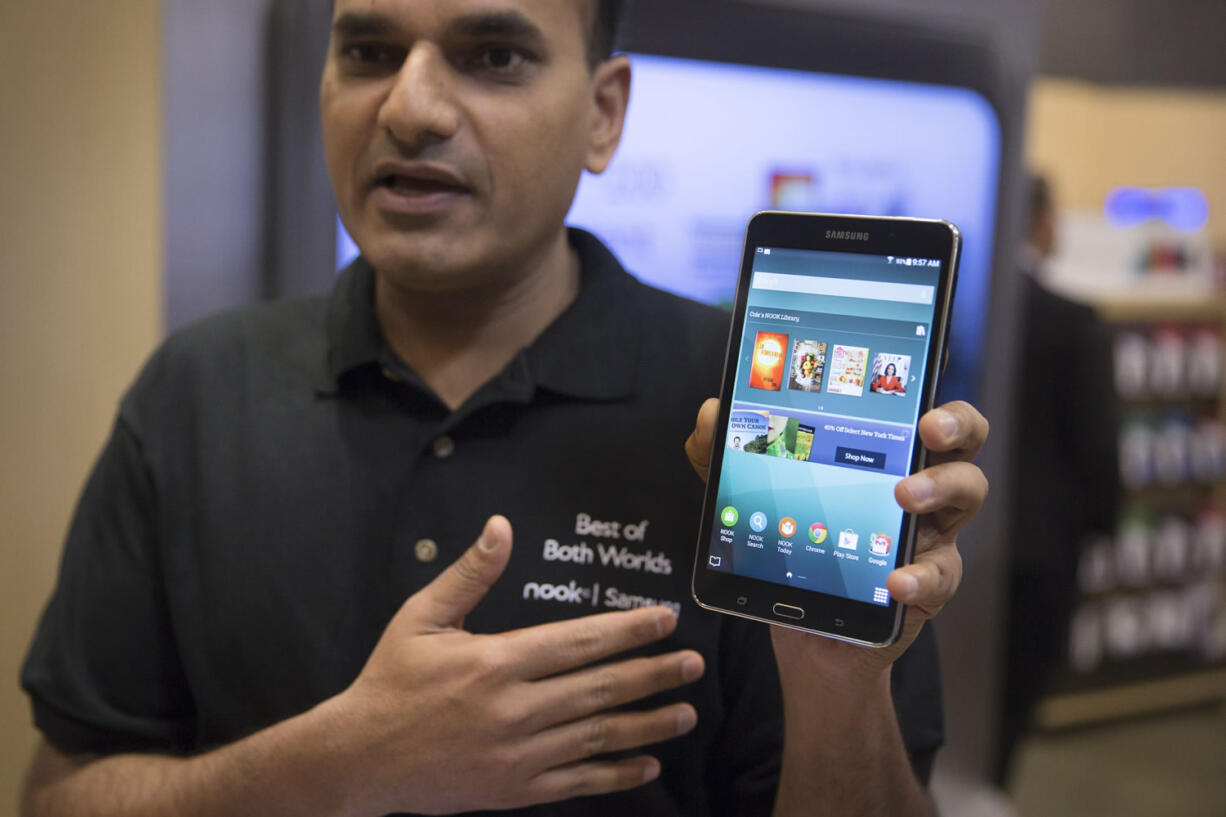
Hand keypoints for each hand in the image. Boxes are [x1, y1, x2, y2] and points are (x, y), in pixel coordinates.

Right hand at [335, 516, 704, 814]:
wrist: (359, 757)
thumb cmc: (391, 680)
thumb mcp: (421, 618)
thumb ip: (468, 574)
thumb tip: (501, 526)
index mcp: (496, 661)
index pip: (578, 642)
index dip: (627, 630)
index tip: (665, 620)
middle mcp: (514, 708)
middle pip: (599, 688)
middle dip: (652, 674)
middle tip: (693, 664)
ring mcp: (517, 754)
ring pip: (597, 736)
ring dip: (647, 723)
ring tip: (686, 712)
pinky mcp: (514, 789)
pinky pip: (576, 781)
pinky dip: (616, 775)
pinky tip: (649, 764)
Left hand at [686, 399, 988, 685]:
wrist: (808, 634)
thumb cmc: (796, 548)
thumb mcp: (753, 496)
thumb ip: (728, 453)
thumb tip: (713, 413)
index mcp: (882, 454)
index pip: (917, 405)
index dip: (925, 384)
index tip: (905, 377)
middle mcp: (918, 485)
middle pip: (964, 439)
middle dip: (955, 423)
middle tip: (927, 427)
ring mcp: (929, 533)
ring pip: (968, 493)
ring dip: (939, 487)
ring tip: (904, 494)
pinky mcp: (928, 585)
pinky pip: (942, 574)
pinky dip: (920, 576)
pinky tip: (896, 579)